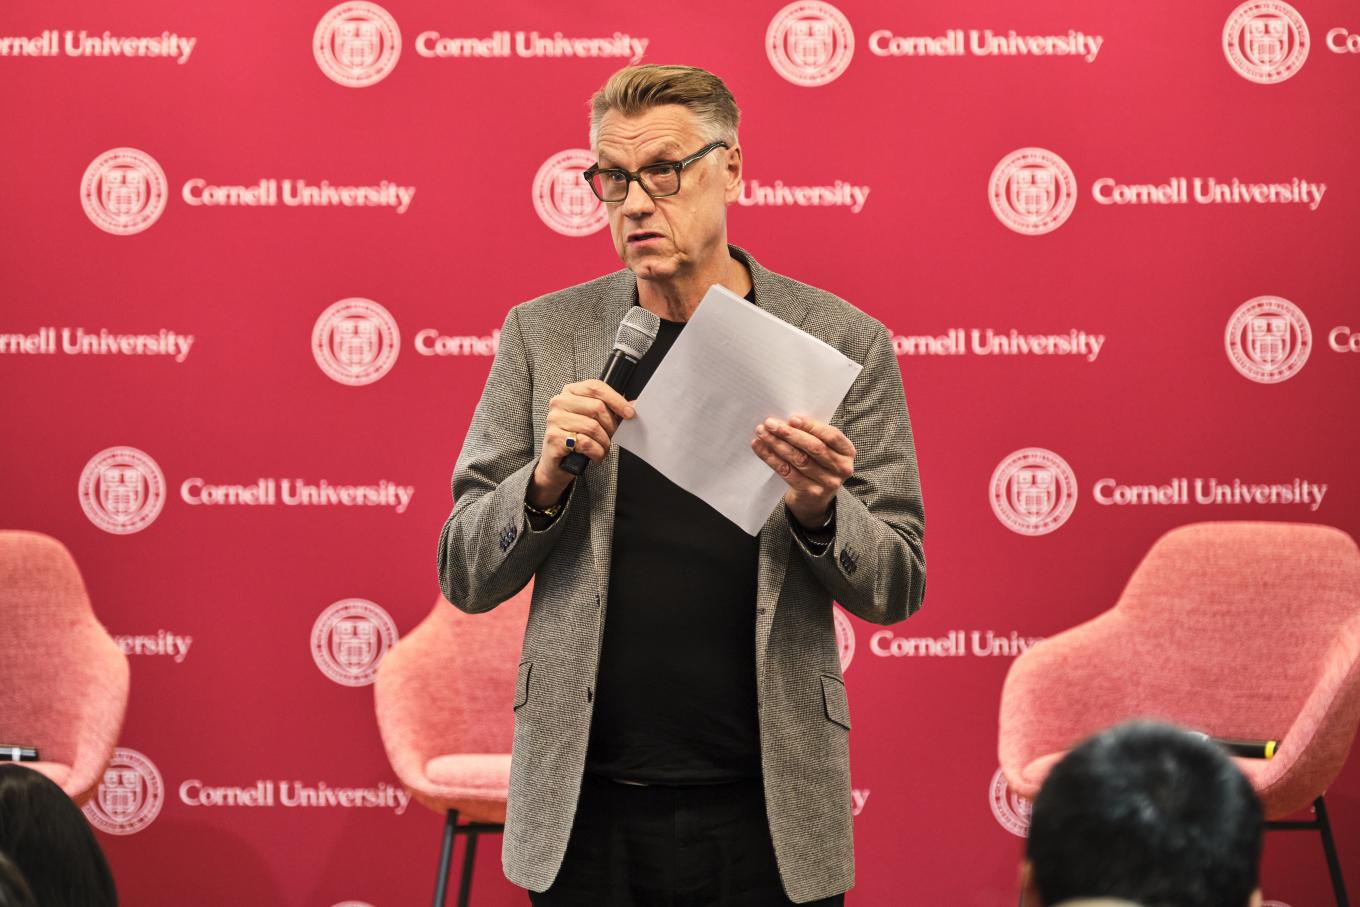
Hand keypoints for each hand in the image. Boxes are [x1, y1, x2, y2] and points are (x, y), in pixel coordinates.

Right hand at [530, 379, 634, 505]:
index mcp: (570, 392)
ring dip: (605, 442)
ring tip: (603, 448)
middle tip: (612, 436)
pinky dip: (597, 452)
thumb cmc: (577, 437)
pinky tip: (596, 455)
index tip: (629, 413)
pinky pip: (585, 443)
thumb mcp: (593, 419)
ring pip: (593, 427)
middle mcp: (560, 402)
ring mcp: (554, 419)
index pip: (596, 387)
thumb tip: (635, 405)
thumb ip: (611, 410)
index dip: (616, 400)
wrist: (557, 461)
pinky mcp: (554, 438)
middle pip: (597, 408)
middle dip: (611, 426)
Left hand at [751, 414, 855, 526]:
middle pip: (813, 447)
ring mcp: (827, 483)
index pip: (831, 436)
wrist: (815, 501)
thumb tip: (788, 421)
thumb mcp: (824, 451)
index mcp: (847, 452)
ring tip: (762, 433)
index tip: (792, 418)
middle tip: (770, 424)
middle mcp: (841, 468)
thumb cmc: (818, 466)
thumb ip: (813, 436)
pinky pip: (787, 472)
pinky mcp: (810, 492)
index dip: (811, 426)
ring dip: (777, 444)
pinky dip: (771, 458)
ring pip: (798, 459)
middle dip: (790, 434)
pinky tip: (760, 448)